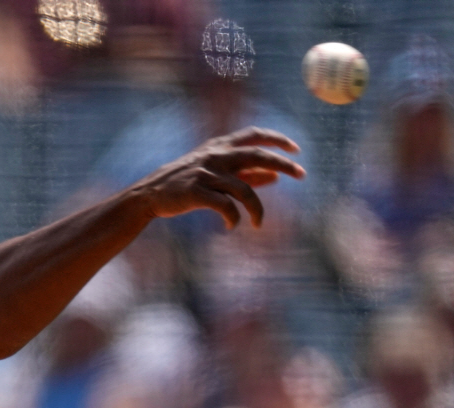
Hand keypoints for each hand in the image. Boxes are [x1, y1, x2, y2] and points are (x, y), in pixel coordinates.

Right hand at [134, 127, 304, 228]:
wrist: (151, 193)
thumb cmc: (186, 182)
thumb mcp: (216, 172)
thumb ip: (246, 173)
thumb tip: (276, 176)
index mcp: (220, 146)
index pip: (254, 135)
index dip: (277, 139)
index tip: (297, 149)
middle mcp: (215, 155)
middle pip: (258, 155)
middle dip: (283, 163)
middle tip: (302, 174)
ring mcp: (206, 173)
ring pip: (245, 190)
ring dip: (257, 209)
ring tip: (259, 224)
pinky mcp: (196, 192)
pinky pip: (225, 207)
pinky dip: (233, 219)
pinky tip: (232, 226)